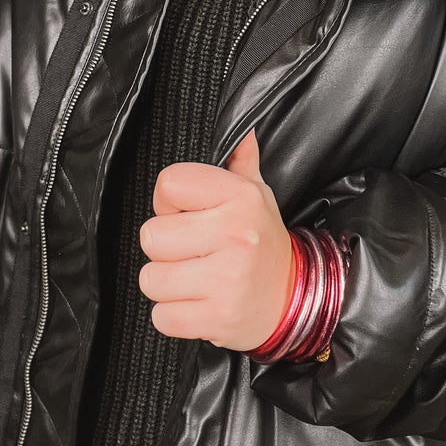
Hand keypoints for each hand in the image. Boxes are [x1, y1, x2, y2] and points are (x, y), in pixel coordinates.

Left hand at [138, 130, 293, 350]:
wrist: (295, 300)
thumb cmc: (264, 244)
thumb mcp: (257, 196)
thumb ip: (240, 160)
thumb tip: (240, 128)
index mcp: (240, 197)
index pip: (169, 184)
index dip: (169, 203)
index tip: (187, 216)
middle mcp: (235, 235)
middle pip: (151, 235)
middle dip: (165, 248)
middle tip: (193, 253)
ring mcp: (227, 279)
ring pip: (151, 278)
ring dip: (167, 284)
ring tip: (195, 279)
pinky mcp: (218, 317)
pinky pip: (162, 316)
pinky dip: (173, 315)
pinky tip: (198, 303)